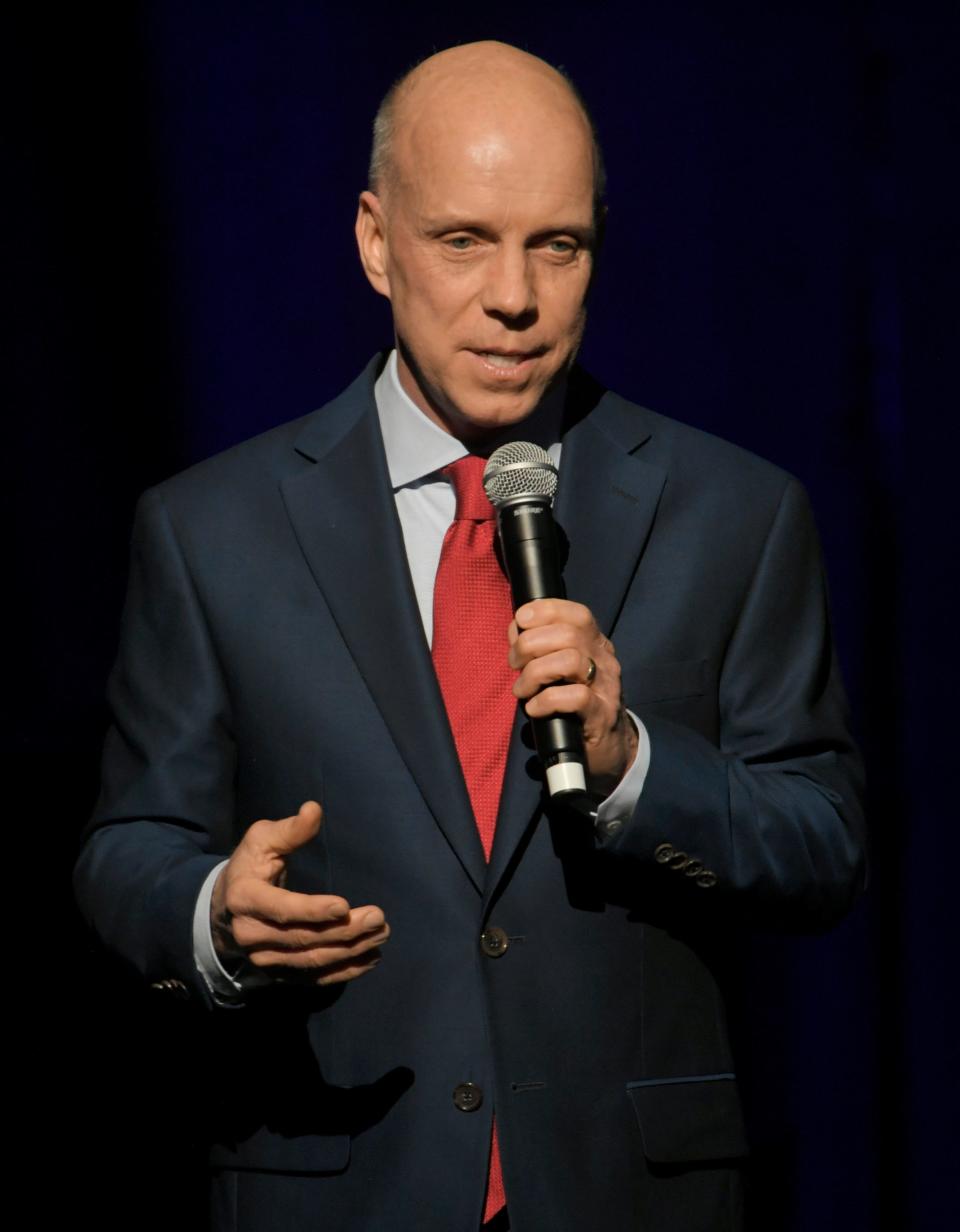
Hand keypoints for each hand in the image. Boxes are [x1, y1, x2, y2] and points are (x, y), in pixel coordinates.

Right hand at [210, 800, 388, 984]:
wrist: (226, 907)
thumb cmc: (251, 865)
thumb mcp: (262, 840)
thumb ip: (290, 830)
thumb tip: (314, 810)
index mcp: (245, 898)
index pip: (280, 909)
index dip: (311, 910)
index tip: (343, 905)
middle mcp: (251, 934)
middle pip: (303, 938)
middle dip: (343, 931)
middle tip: (378, 919)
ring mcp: (264, 958)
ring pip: (311, 960)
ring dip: (350, 950)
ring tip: (381, 934)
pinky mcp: (279, 973)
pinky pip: (314, 977)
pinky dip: (344, 970)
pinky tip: (370, 957)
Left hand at [508, 599, 637, 792]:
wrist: (610, 749)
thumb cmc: (576, 706)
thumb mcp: (561, 671)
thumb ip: (540, 649)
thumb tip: (515, 629)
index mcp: (595, 645)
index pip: (577, 614)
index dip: (546, 610)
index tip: (520, 620)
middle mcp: (605, 661)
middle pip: (567, 635)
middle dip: (530, 644)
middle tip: (514, 664)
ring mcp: (606, 688)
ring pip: (570, 661)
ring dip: (535, 673)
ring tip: (522, 689)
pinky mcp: (601, 716)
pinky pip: (574, 697)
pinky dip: (545, 700)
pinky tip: (534, 709)